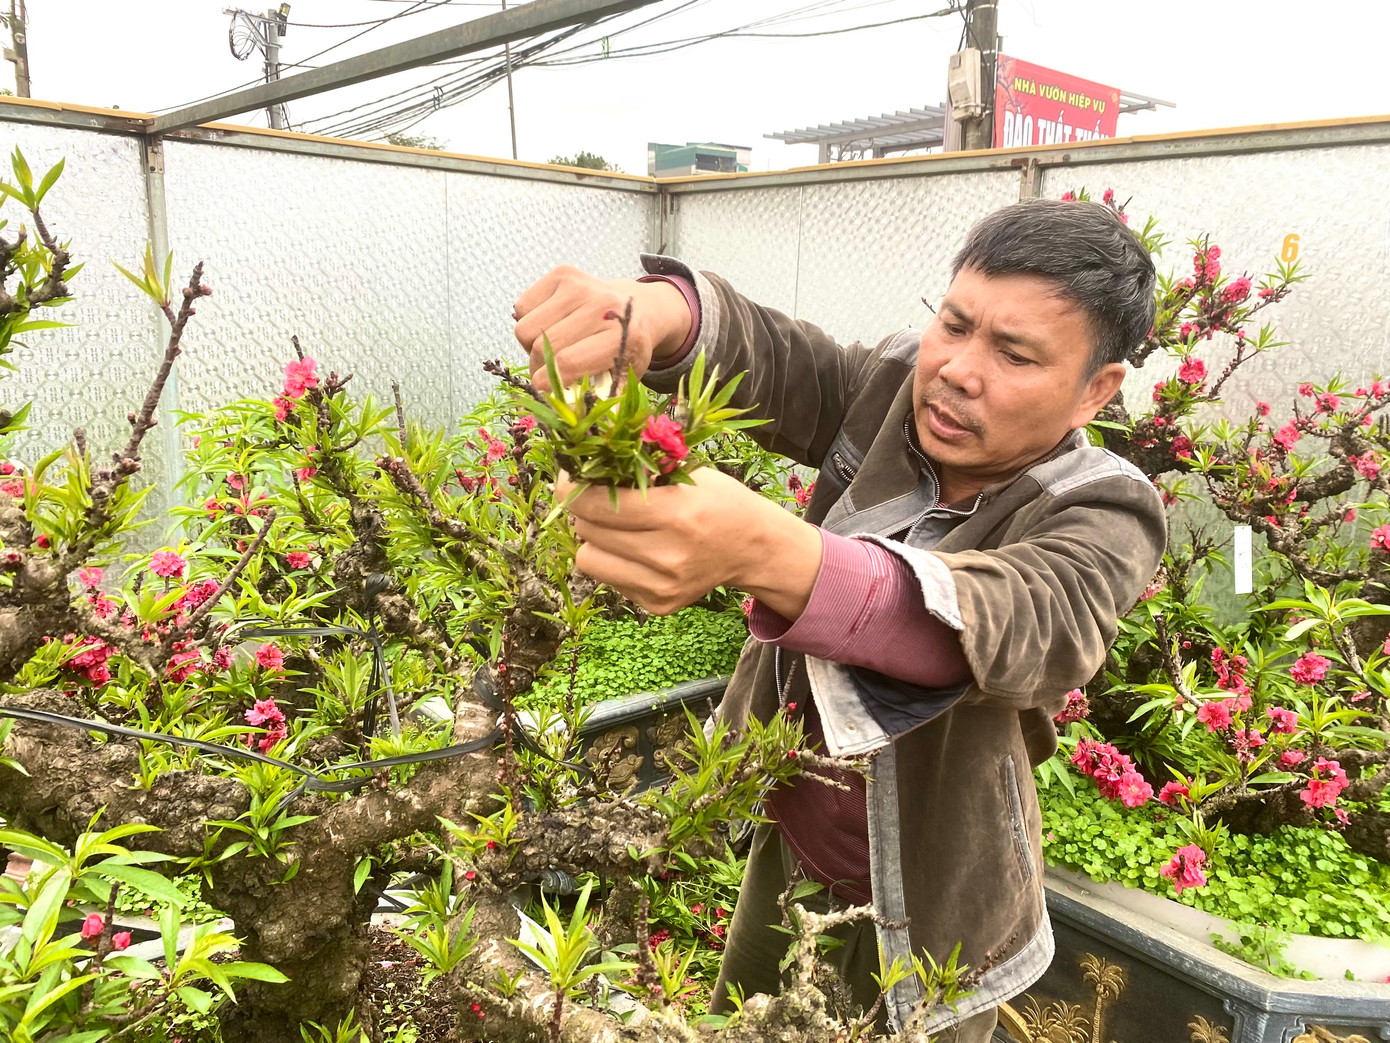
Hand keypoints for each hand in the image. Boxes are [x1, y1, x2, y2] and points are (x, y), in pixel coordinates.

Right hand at [512, 266, 691, 390]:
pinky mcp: (562, 274)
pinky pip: (522, 307)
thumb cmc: (627, 349)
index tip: (543, 395)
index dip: (546, 386)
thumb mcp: (623, 379)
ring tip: (553, 348)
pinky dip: (529, 321)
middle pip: (540, 347)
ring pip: (524, 328)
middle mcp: (600, 304)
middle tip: (549, 375)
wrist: (639, 308)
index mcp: (620, 335)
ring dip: (530, 346)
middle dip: (537, 369)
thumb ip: (597, 400)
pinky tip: (552, 325)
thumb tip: (566, 420)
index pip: (566, 364)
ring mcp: (579, 285)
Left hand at [558, 467, 822, 617]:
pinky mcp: (657, 605)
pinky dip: (616, 561)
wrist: (754, 548)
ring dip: (596, 539)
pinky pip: (609, 579)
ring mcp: (661, 587)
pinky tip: (640, 550)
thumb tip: (584, 455)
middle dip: (585, 510)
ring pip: (588, 559)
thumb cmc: (718, 500)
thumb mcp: (688, 472)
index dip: (572, 487)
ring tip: (619, 526)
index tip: (569, 476)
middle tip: (599, 498)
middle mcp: (667, 556)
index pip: (595, 504)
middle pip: (586, 530)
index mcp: (676, 514)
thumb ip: (639, 466)